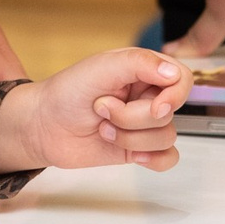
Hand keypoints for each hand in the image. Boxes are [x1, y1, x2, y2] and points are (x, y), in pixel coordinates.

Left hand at [0, 48, 188, 173]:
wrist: (43, 126)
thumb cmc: (67, 92)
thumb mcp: (101, 68)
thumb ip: (139, 63)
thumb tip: (174, 75)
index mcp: (143, 70)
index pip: (181, 79)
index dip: (175, 95)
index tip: (156, 106)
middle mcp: (147, 96)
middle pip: (169, 113)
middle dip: (132, 117)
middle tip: (101, 109)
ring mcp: (143, 124)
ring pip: (166, 137)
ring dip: (129, 137)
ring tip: (102, 128)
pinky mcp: (138, 148)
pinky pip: (167, 158)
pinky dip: (153, 160)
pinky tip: (134, 157)